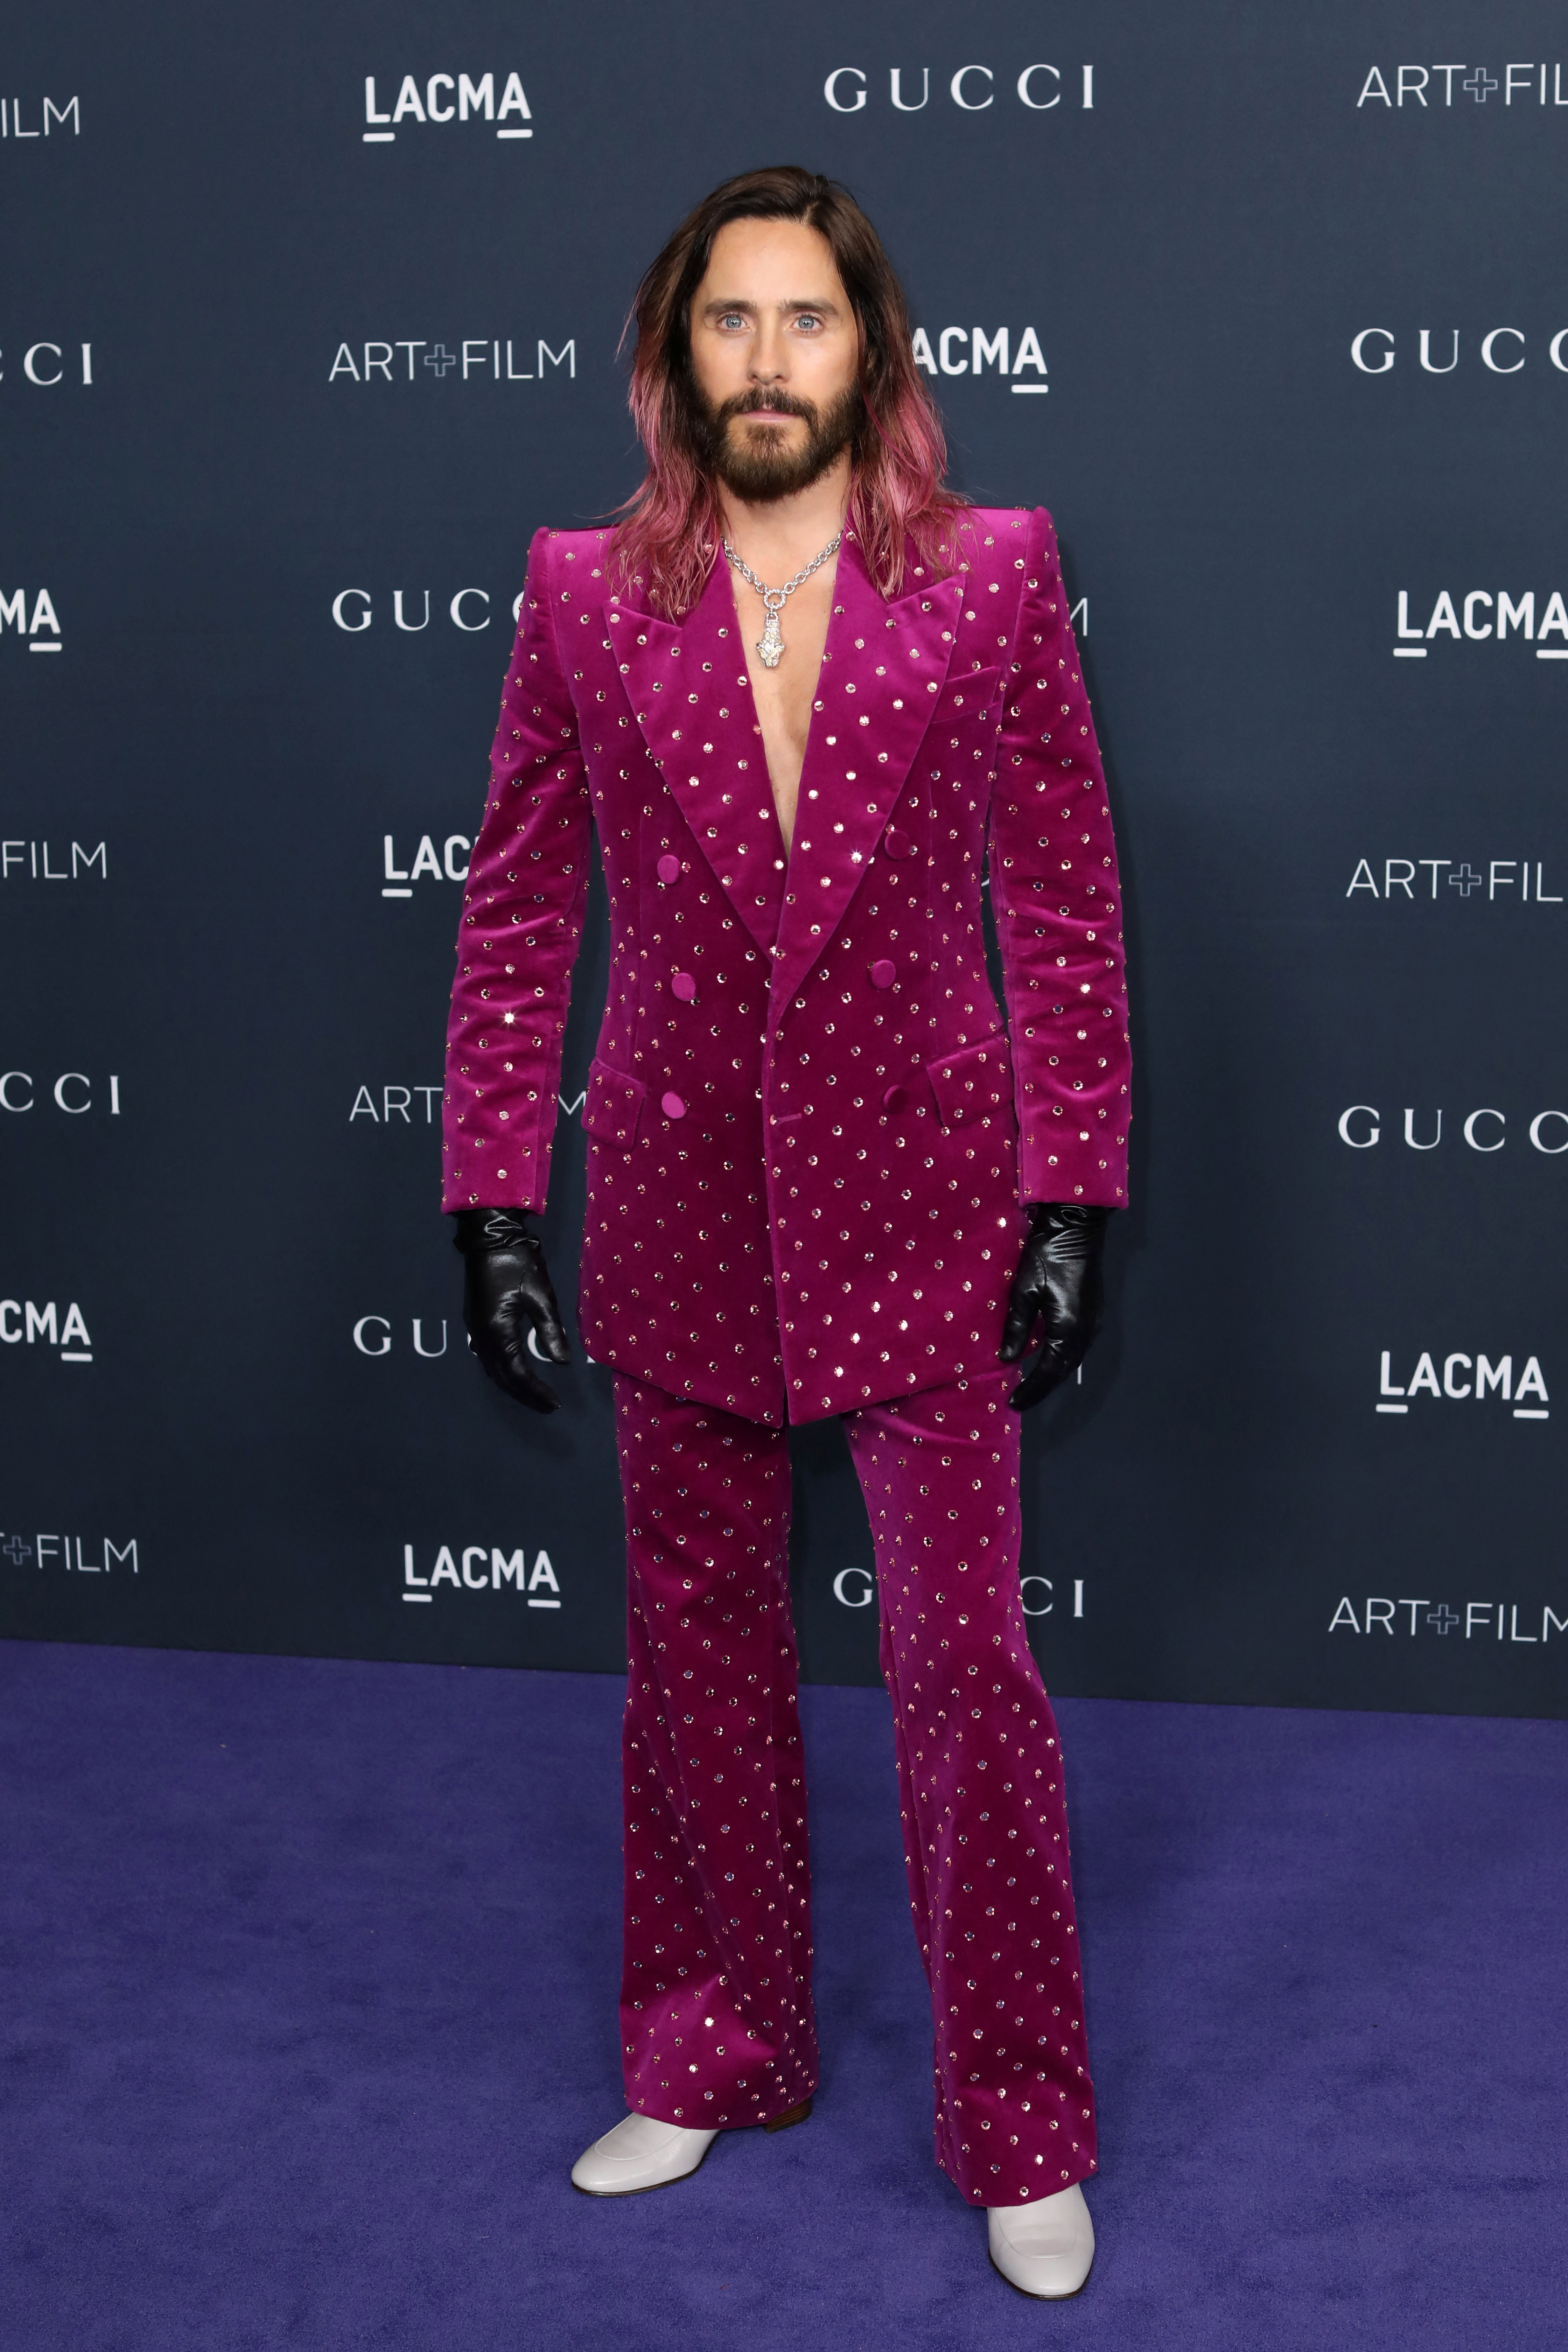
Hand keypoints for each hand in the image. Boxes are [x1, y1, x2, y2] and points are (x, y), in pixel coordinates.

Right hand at [451, 1208, 570, 1413]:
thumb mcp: (541, 1295)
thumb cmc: (518, 1261)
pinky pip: (486, 1355)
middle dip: (525, 1394)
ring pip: (491, 1368)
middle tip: (548, 1405)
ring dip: (512, 1384)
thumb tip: (562, 1361)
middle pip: (501, 1377)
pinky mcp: (475, 1319)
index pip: (517, 1373)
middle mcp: (481, 1334)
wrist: (490, 1235)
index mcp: (497, 1329)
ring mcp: (474, 1327)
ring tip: (534, 1394)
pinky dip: (501, 1369)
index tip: (555, 1402)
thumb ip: (551, 1331)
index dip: (536, 1391)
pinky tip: (514, 1371)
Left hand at [999, 1203, 1111, 1411]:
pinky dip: (1061, 1357)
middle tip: (1019, 1400)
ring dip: (1052, 1373)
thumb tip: (1006, 1358)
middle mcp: (1087, 1329)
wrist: (1076, 1226)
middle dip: (1042, 1387)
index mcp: (1068, 1327)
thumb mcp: (1023, 1290)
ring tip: (1030, 1384)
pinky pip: (1077, 1344)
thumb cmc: (1047, 1253)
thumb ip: (1017, 1327)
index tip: (1014, 1403)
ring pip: (1072, 1358)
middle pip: (1064, 1370)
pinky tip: (1045, 1357)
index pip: (1049, 1371)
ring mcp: (1094, 1321)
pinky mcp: (1093, 1311)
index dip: (1032, 1390)